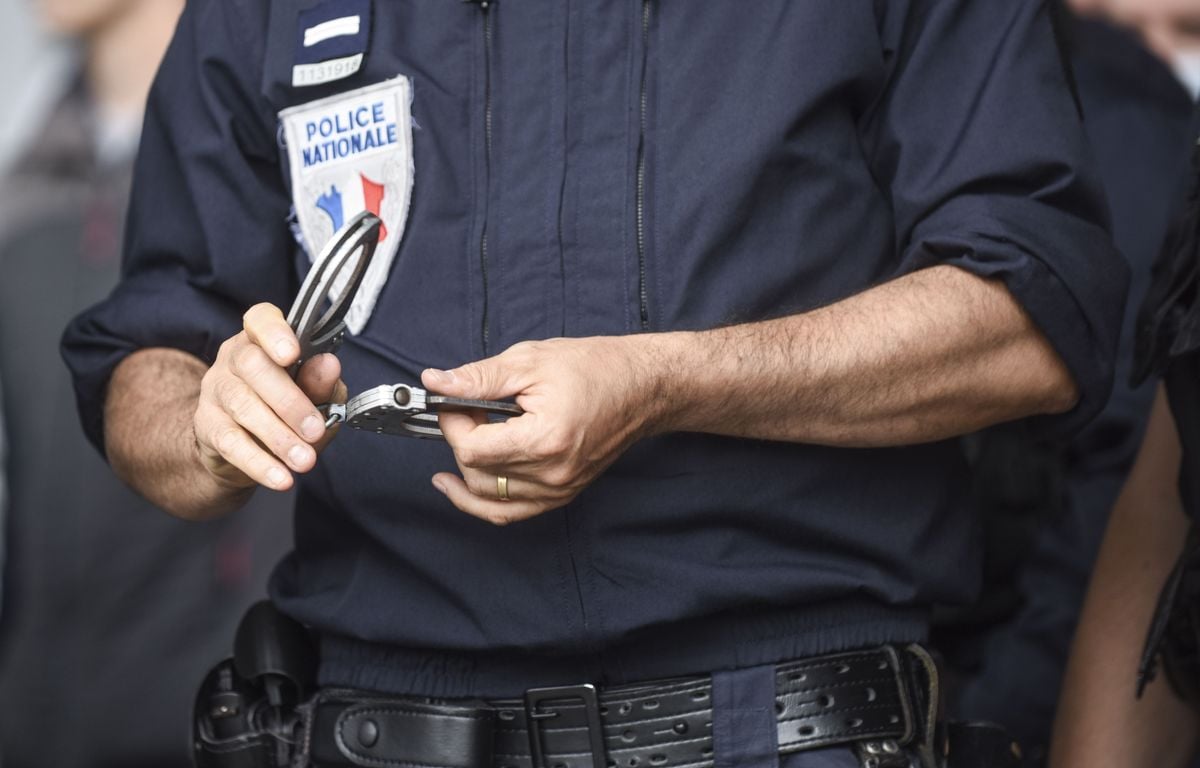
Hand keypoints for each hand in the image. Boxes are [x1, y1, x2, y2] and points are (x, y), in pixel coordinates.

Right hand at [194, 303, 346, 490]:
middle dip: (289, 400)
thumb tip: (329, 365)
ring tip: (305, 460)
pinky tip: (282, 478)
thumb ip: (322, 382)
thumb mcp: (315, 395)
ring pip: (242, 406)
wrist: (245, 449)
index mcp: (263, 339)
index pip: (261, 320)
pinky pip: (231, 443)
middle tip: (316, 429)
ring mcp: (216, 390)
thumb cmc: (287, 411)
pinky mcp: (207, 426)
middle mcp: (234, 358)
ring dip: (278, 437)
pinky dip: (260, 463)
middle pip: (253, 366)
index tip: (292, 353)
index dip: (275, 332)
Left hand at [422, 336, 660, 523]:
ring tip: (468, 435)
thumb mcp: (531, 361)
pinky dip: (480, 502)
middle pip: (477, 473)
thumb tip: (435, 382)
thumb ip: (478, 378)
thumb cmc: (596, 369)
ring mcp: (559, 489)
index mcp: (545, 440)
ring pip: (487, 497)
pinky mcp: (562, 494)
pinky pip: (509, 512)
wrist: (642, 388)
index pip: (473, 449)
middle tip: (466, 408)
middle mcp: (553, 474)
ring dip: (467, 467)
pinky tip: (456, 485)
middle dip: (460, 440)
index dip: (453, 424)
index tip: (453, 402)